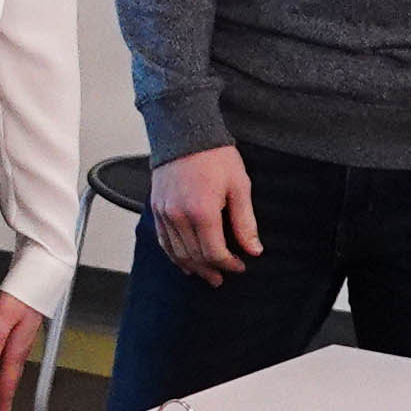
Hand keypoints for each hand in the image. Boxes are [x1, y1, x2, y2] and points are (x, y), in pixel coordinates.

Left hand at [0, 291, 46, 410]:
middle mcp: (18, 350)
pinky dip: (3, 383)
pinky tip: (0, 385)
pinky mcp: (16, 338)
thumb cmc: (26, 289)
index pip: (6, 386)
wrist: (42, 273)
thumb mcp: (6, 311)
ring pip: (7, 380)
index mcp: (16, 348)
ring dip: (1, 400)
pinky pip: (9, 369)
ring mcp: (18, 345)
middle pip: (6, 388)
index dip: (1, 410)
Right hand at [150, 146, 260, 283]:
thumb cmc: (215, 156)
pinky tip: (184, 261)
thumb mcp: (239, 186)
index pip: (214, 253)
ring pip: (176, 253)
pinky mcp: (156, 208)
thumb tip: (254, 250)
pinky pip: (163, 240)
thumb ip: (245, 222)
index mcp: (202, 212)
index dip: (228, 264)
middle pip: (194, 257)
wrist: (185, 133)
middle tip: (223, 277)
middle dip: (211, 270)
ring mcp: (165, 213)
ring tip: (205, 275)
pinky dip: (174, 255)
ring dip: (192, 267)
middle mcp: (179, 216)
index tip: (240, 265)